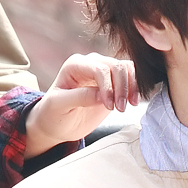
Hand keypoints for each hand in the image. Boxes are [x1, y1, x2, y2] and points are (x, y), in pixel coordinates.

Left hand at [24, 54, 138, 157]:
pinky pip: (130, 77)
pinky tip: (132, 102)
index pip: (99, 69)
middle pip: (116, 66)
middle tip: (120, 109)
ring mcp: (103, 72)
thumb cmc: (53, 113)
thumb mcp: (59, 105)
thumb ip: (80, 97)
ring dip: (131, 87)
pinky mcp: (113, 83)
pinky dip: (134, 88)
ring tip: (127, 106)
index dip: (108, 87)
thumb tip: (103, 96)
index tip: (110, 107)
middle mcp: (91, 64)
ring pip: (126, 69)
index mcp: (75, 65)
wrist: (57, 123)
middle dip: (122, 87)